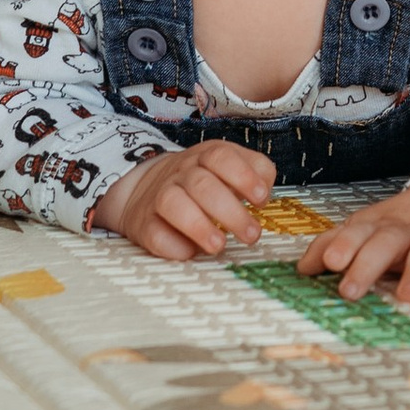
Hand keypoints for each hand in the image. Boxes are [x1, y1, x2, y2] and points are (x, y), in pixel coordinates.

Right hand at [96, 139, 274, 260]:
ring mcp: (159, 196)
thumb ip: (255, 173)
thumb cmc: (201, 182)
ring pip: (173, 204)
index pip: (221, 157)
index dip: (243, 176)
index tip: (261, 199)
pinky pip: (155, 233)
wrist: (147, 187)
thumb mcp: (230, 167)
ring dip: (199, 227)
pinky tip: (191, 252)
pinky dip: (173, 245)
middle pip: (202, 185)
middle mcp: (181, 173)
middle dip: (230, 211)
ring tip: (219, 245)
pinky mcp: (144, 223)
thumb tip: (264, 193)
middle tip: (251, 234)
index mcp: (205, 156)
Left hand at [297, 169, 409, 306]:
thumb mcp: (366, 229)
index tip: (328, 263)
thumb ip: (333, 245)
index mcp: (380, 226)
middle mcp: (408, 230)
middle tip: (349, 289)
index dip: (343, 245)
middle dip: (368, 263)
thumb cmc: (399, 227)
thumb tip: (300, 268)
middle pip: (387, 242)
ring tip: (408, 297)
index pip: (358, 233)